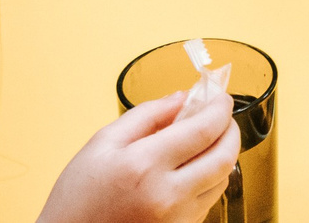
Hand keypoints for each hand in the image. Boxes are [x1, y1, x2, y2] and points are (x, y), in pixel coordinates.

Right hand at [36, 87, 239, 222]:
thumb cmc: (77, 198)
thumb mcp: (102, 143)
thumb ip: (146, 115)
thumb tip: (182, 97)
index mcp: (145, 165)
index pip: (204, 130)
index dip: (220, 108)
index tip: (221, 97)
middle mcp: (167, 196)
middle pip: (224, 157)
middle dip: (231, 131)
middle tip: (221, 117)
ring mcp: (176, 220)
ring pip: (221, 181)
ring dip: (221, 156)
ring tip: (204, 143)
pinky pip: (207, 202)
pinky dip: (207, 181)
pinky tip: (190, 171)